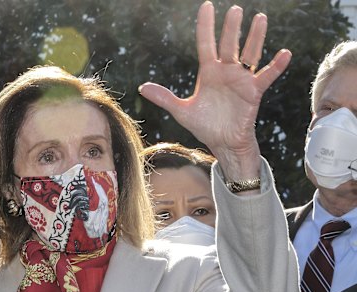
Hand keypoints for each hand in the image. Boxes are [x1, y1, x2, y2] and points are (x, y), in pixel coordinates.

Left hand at [139, 2, 290, 178]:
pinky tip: (284, 53)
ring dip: (255, 38)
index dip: (206, 26)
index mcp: (208, 73)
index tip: (207, 6)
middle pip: (229, 44)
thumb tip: (141, 87)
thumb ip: (164, 98)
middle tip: (235, 9)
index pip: (206, 44)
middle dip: (231, 28)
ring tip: (259, 18)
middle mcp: (226, 72)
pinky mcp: (253, 92)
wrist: (222, 143)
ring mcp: (241, 80)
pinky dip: (276, 66)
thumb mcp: (181, 111)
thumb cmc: (204, 125)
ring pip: (249, 54)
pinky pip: (266, 76)